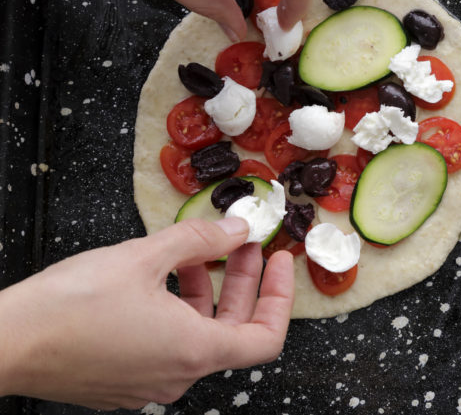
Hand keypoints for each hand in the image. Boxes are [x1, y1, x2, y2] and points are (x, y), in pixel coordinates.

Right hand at [0, 217, 293, 409]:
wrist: (3, 344)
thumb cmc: (68, 306)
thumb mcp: (144, 255)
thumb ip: (200, 239)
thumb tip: (237, 229)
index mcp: (192, 352)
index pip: (266, 338)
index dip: (280, 296)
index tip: (280, 261)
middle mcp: (175, 376)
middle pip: (232, 330)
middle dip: (241, 281)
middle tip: (241, 242)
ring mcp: (146, 384)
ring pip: (197, 335)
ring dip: (205, 291)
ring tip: (196, 249)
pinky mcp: (121, 382)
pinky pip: (166, 345)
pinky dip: (176, 309)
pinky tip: (160, 275)